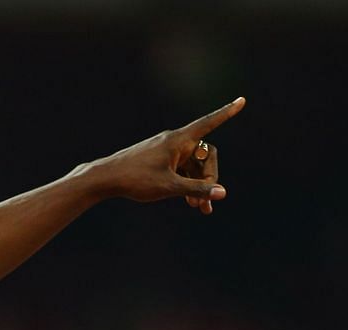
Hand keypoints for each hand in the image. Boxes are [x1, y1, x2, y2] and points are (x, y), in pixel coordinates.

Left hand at [89, 97, 243, 213]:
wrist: (105, 178)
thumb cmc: (136, 179)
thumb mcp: (169, 187)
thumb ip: (197, 190)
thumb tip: (222, 193)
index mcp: (179, 140)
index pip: (209, 123)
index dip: (226, 113)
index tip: (241, 100)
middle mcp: (175, 141)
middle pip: (205, 155)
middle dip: (210, 178)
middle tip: (206, 202)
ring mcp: (167, 150)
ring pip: (193, 166)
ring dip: (199, 186)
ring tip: (200, 209)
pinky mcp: (160, 160)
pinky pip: (181, 169)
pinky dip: (187, 183)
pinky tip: (190, 203)